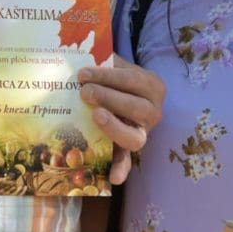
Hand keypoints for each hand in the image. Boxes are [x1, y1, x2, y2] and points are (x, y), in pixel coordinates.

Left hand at [78, 54, 164, 184]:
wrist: (128, 93)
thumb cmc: (116, 76)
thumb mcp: (117, 64)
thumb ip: (105, 59)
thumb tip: (78, 53)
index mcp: (152, 85)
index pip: (132, 79)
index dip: (107, 76)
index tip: (83, 73)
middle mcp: (154, 111)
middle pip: (136, 108)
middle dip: (109, 98)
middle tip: (84, 92)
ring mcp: (144, 132)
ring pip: (135, 137)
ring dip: (114, 128)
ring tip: (95, 116)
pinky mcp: (130, 149)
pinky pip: (127, 161)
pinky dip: (121, 169)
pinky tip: (113, 178)